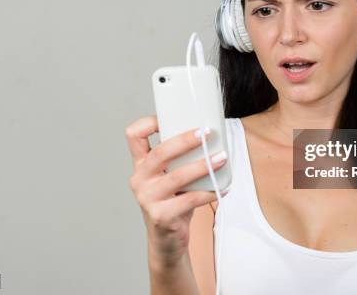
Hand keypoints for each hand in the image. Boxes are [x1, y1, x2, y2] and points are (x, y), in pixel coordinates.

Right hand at [125, 115, 227, 266]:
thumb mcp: (171, 177)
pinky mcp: (161, 216)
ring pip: (177, 177)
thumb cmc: (173, 202)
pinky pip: (188, 200)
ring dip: (203, 166)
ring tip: (221, 159)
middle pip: (160, 152)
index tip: (171, 117)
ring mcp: (148, 198)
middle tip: (206, 133)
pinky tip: (222, 188)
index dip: (149, 122)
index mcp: (141, 165)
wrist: (167, 240)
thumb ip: (180, 159)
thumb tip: (211, 136)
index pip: (134, 135)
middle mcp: (140, 179)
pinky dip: (208, 193)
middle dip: (185, 140)